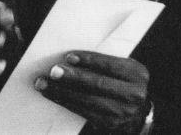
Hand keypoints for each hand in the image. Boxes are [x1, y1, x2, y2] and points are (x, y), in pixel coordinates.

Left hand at [35, 51, 150, 132]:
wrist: (136, 111)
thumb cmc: (123, 82)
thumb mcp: (123, 69)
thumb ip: (106, 63)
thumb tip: (72, 58)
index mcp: (137, 74)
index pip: (111, 65)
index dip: (89, 60)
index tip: (69, 57)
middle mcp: (133, 94)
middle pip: (98, 84)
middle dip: (73, 77)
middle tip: (53, 71)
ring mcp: (121, 112)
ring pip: (87, 100)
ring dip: (62, 91)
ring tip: (44, 84)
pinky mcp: (108, 123)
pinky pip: (83, 111)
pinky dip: (65, 102)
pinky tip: (53, 95)